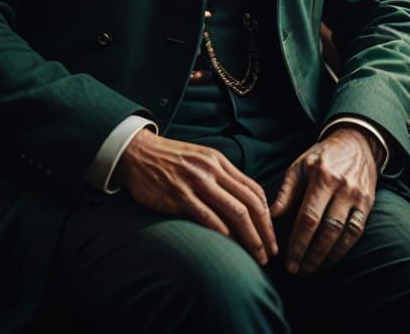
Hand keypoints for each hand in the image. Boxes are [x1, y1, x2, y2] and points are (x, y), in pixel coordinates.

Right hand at [114, 128, 277, 266]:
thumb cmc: (170, 160)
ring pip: (234, 211)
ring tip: (256, 256)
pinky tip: (230, 247)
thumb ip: (221, 176)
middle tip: (270, 252)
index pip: (253, 189)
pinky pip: (207, 216)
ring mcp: (195, 182)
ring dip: (250, 238)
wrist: (137, 153)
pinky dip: (223, 233)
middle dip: (264, 231)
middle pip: (249, 203)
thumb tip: (243, 202)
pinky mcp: (178, 196)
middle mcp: (211, 170)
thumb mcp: (200, 159)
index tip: (271, 235)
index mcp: (219, 161)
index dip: (267, 215)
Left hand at [270, 127, 376, 274]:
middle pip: (327, 230)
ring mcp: (358, 196)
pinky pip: (357, 232)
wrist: (356, 143)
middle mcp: (342, 187)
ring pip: (344, 235)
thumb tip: (272, 217)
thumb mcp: (299, 166)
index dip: (298, 243)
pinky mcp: (368, 203)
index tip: (289, 261)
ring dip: (327, 257)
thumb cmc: (322, 156)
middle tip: (298, 271)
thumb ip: (286, 192)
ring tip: (312, 268)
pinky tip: (330, 258)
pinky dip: (343, 249)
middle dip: (311, 255)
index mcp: (322, 176)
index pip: (308, 217)